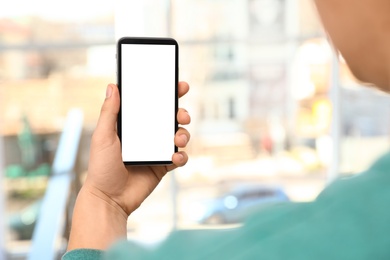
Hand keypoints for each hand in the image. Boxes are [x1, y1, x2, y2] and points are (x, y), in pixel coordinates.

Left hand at [86, 81, 190, 214]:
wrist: (109, 199)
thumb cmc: (101, 168)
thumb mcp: (102, 137)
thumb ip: (109, 113)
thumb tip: (112, 86)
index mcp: (133, 125)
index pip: (152, 105)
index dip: (167, 95)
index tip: (179, 87)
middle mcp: (147, 136)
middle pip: (170, 118)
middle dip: (181, 113)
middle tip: (182, 114)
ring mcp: (156, 151)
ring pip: (178, 136)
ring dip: (183, 134)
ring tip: (177, 139)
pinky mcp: (163, 166)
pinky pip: (179, 158)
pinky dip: (182, 156)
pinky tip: (175, 157)